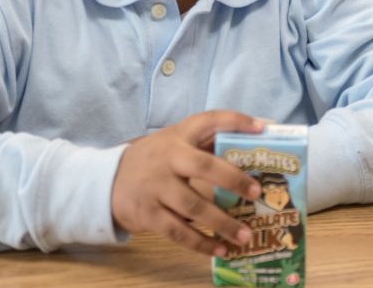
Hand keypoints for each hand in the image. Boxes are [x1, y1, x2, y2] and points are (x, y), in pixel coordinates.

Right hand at [112, 111, 263, 255]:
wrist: (109, 181)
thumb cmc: (156, 160)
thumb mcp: (176, 142)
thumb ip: (208, 141)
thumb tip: (259, 138)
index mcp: (179, 136)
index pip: (209, 121)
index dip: (236, 122)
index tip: (263, 129)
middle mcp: (168, 159)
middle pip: (203, 166)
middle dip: (233, 179)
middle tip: (258, 192)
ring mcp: (156, 187)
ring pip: (193, 206)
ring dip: (222, 223)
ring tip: (246, 235)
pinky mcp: (148, 213)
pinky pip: (178, 231)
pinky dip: (201, 243)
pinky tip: (221, 249)